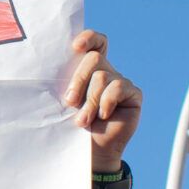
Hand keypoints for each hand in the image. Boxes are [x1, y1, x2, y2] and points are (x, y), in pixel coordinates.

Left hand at [62, 29, 141, 172]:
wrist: (90, 150)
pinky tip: (104, 116)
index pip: (95, 43)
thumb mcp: (67, 101)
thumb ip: (67, 82)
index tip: (76, 47)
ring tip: (83, 120)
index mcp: (89, 69)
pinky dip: (106, 102)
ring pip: (102, 76)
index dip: (89, 38)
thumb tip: (55, 66)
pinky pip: (118, 88)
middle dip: (79, 80)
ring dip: (90, 101)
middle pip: (94, 58)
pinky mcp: (133, 94)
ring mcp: (121, 82)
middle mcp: (107, 71)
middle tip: (70, 102)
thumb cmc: (73, 125)